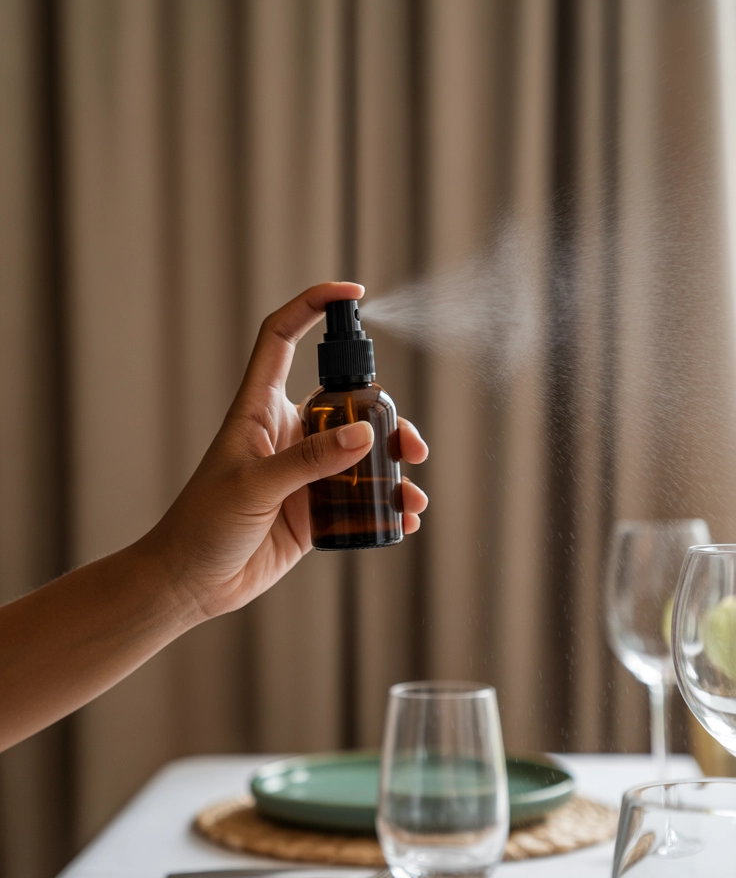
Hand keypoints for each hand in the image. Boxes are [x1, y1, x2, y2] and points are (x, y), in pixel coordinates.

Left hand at [149, 282, 428, 620]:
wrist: (191, 582)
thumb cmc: (203, 525)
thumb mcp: (255, 486)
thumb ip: (309, 461)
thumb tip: (367, 435)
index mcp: (259, 409)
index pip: (282, 339)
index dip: (312, 307)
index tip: (351, 295)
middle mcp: (286, 433)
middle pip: (347, 403)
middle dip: (387, 418)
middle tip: (410, 446)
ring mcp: (303, 472)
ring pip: (362, 454)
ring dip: (393, 469)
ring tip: (412, 496)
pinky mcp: (315, 510)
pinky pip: (361, 499)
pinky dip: (387, 506)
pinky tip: (404, 520)